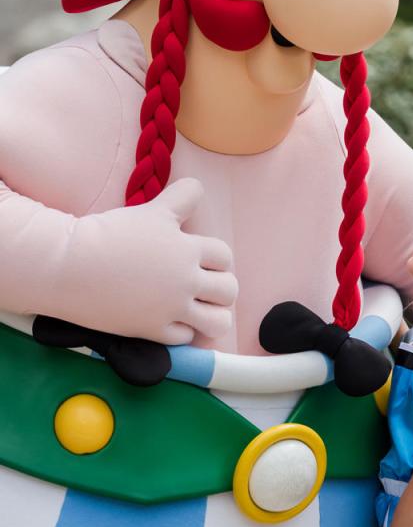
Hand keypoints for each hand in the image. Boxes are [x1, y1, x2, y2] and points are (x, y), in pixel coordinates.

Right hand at [62, 178, 238, 344]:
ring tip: (198, 308)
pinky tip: (170, 320)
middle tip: (202, 284)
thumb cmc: (108, 235)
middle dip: (220, 286)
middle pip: (229, 289)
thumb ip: (180, 200)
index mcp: (187, 249)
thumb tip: (196, 188)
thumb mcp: (150, 210)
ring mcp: (172, 308)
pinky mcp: (154, 330)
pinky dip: (182, 330)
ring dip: (213, 314)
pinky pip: (187, 337)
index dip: (215, 257)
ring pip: (219, 321)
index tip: (200, 258)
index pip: (224, 255)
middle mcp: (186, 280)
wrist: (69, 266)